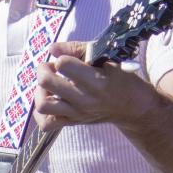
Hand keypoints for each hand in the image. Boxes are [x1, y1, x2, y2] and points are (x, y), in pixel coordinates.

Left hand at [34, 41, 154, 132]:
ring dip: (40, 90)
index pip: (63, 64)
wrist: (132, 107)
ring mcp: (76, 113)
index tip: (68, 58)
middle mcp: (84, 99)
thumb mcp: (107, 58)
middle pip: (46, 82)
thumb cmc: (120, 78)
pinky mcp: (72, 122)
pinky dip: (41, 112)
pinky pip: (46, 123)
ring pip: (42, 104)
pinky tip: (49, 99)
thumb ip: (78, 49)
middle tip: (51, 67)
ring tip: (49, 85)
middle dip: (44, 68)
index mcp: (95, 81)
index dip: (62, 56)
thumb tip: (53, 49)